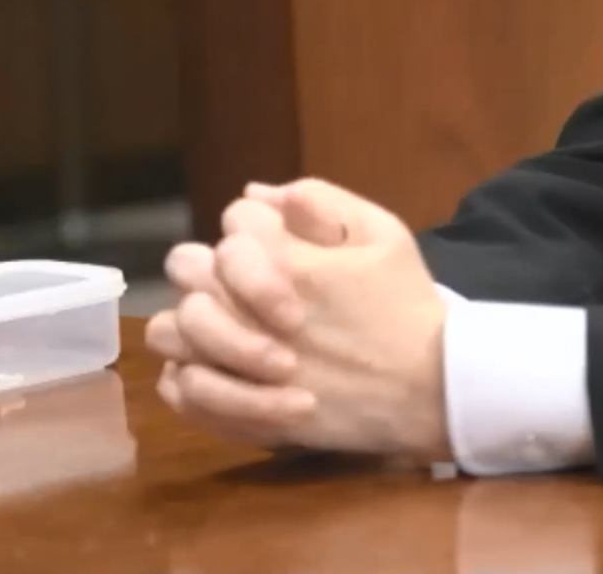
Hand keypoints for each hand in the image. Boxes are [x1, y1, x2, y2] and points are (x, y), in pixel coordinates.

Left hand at [151, 179, 451, 459]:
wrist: (432, 388)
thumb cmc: (406, 306)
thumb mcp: (382, 233)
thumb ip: (318, 200)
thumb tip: (257, 191)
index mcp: (284, 259)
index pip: (236, 218)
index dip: (258, 227)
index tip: (288, 248)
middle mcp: (250, 308)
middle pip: (187, 266)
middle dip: (213, 269)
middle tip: (246, 288)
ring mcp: (238, 363)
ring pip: (170, 329)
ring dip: (193, 322)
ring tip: (226, 329)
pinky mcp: (238, 410)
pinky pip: (178, 388)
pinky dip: (188, 376)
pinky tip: (216, 369)